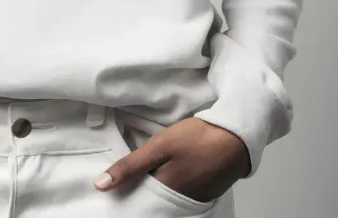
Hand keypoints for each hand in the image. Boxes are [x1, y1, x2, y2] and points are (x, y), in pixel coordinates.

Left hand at [94, 116, 250, 203]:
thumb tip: (101, 185)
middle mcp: (180, 201)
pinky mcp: (206, 191)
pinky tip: (171, 171)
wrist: (236, 136)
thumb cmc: (197, 138)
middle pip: (154, 201)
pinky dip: (174, 185)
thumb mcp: (159, 146)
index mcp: (165, 191)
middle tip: (132, 178)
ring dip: (158, 188)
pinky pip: (182, 194)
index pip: (138, 201)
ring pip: (168, 198)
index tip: (115, 187)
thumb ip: (131, 166)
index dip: (126, 192)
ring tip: (151, 172)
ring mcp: (195, 198)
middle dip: (142, 192)